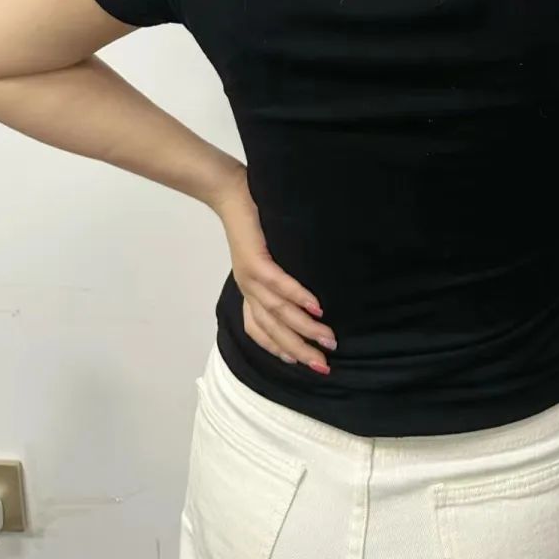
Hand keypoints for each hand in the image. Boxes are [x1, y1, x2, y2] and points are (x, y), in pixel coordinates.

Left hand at [210, 165, 335, 373]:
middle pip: (272, 330)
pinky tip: (317, 307)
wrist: (230, 193)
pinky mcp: (255, 260)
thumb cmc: (253, 220)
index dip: (280, 349)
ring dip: (305, 329)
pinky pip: (278, 284)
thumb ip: (279, 274)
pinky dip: (298, 297)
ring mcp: (249, 277)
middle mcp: (247, 290)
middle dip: (299, 351)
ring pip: (278, 312)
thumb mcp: (266, 254)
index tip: (303, 364)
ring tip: (328, 339)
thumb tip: (310, 289)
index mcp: (249, 291)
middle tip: (323, 365)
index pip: (260, 331)